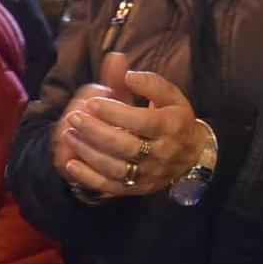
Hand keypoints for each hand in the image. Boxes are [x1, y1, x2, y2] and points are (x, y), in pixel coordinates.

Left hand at [60, 61, 205, 197]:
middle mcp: (161, 153)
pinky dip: (89, 177)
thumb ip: (150, 83)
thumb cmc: (176, 120)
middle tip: (74, 117)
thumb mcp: (172, 97)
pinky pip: (110, 186)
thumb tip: (128, 75)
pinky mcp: (137, 188)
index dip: (115, 112)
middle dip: (95, 131)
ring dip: (88, 152)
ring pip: (115, 167)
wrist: (192, 156)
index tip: (93, 102)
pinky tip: (72, 163)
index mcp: (171, 127)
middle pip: (125, 146)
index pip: (141, 121)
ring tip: (69, 134)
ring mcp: (148, 174)